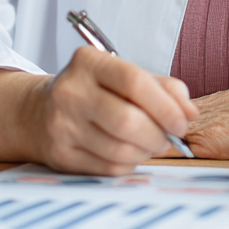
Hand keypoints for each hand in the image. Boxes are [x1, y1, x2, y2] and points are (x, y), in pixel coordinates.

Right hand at [0, 52, 197, 175]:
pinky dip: (129, 164)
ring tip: (152, 145)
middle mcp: (70, 91)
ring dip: (146, 152)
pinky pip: (107, 167)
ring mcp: (61, 124)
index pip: (135, 81)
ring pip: (119, 148)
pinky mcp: (59, 154)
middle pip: (127, 120)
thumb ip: (162, 87)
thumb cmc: (93, 91)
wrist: (38, 112)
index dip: (166, 106)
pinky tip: (131, 154)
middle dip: (158, 134)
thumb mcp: (122, 75)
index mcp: (88, 62)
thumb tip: (190, 112)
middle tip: (169, 138)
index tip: (182, 121)